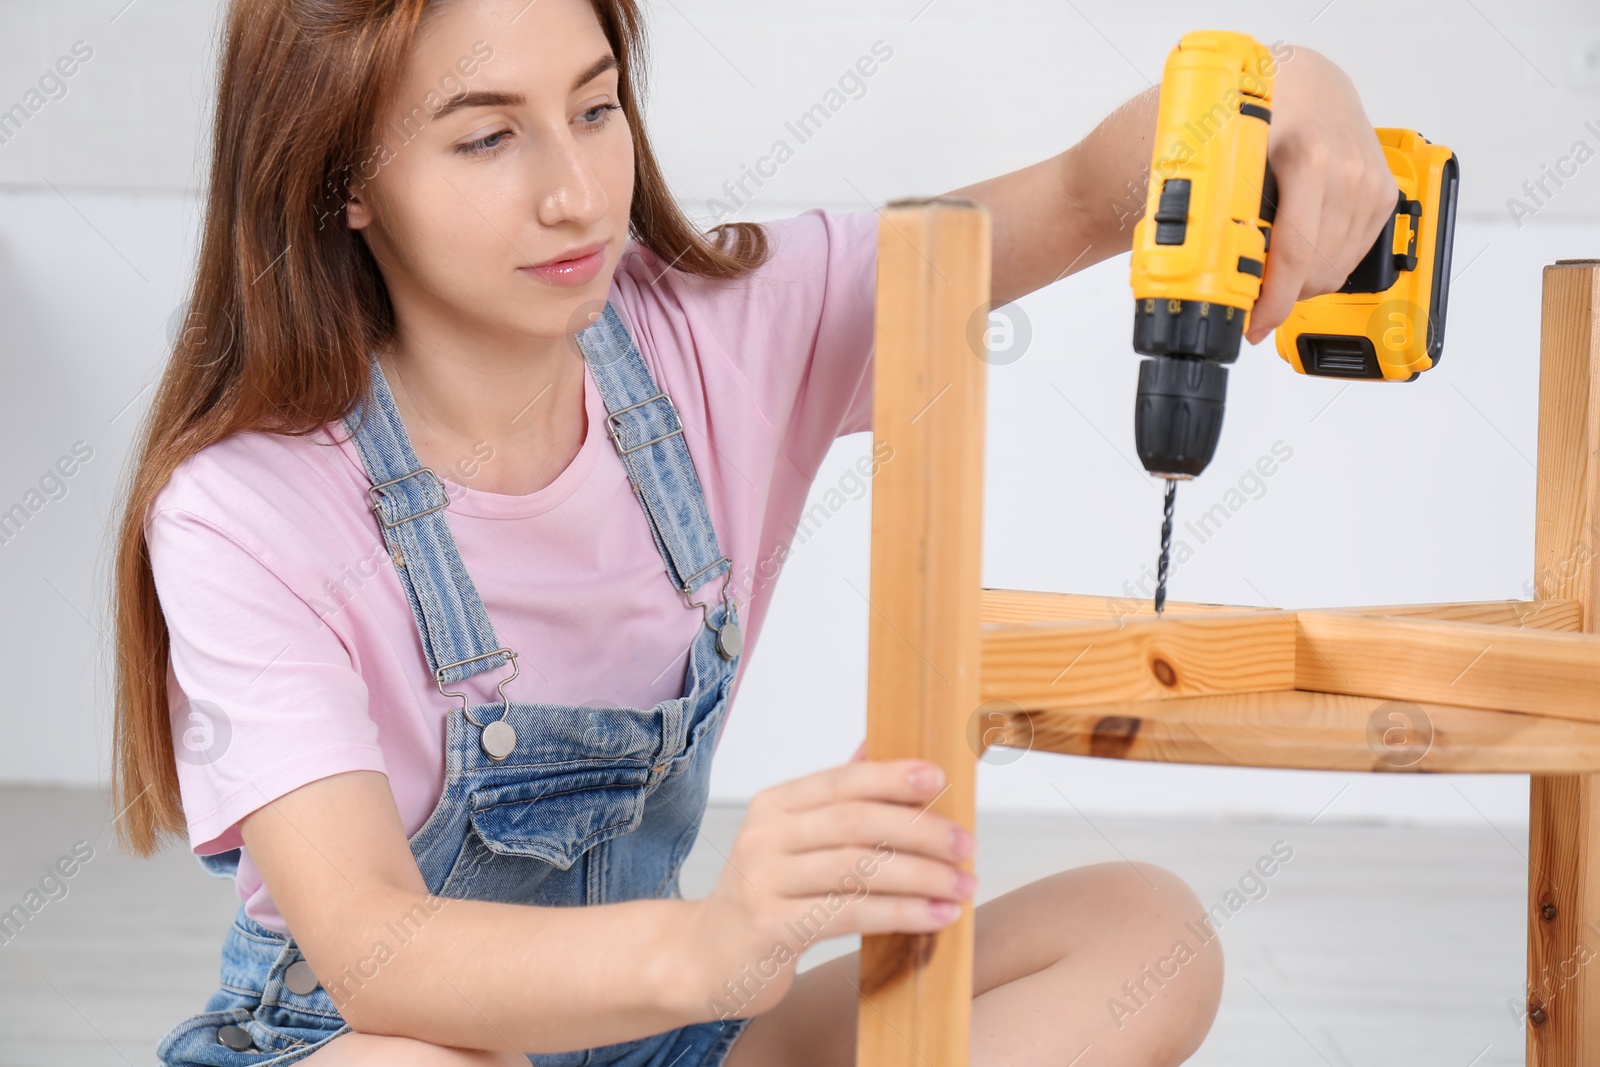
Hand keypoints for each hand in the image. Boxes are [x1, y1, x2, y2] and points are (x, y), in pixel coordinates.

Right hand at [676, 755, 974, 1020]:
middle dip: (920, 830)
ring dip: (922, 876)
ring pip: (859, 869)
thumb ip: (834, 799)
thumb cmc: (764, 896)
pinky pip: (850, 914)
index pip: (842, 781)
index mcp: (775, 804)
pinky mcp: (771, 927)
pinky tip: (936, 917)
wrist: (704, 959)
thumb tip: (878, 745)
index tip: (940, 780)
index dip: (893, 777)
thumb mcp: (790, 840)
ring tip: (964, 885)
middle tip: (966, 845)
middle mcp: (765, 836)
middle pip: (856, 822)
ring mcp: (764, 881)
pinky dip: (901, 914)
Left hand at [1246, 45, 1400, 344]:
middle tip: (1251, 304)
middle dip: (1280, 298)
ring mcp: (1370, 186)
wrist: (1311, 82)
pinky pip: (1354, 256)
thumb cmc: (1265, 112)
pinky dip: (1324, 267)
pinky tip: (1300, 257)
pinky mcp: (1384, 196)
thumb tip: (1197, 261)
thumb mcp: (1229, 149)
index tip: (1251, 323)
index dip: (1271, 301)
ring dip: (1302, 286)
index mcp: (1309, 160)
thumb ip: (1218, 199)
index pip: (1294, 254)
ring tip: (1271, 278)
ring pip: (1336, 269)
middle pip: (1315, 270)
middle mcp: (1347, 173)